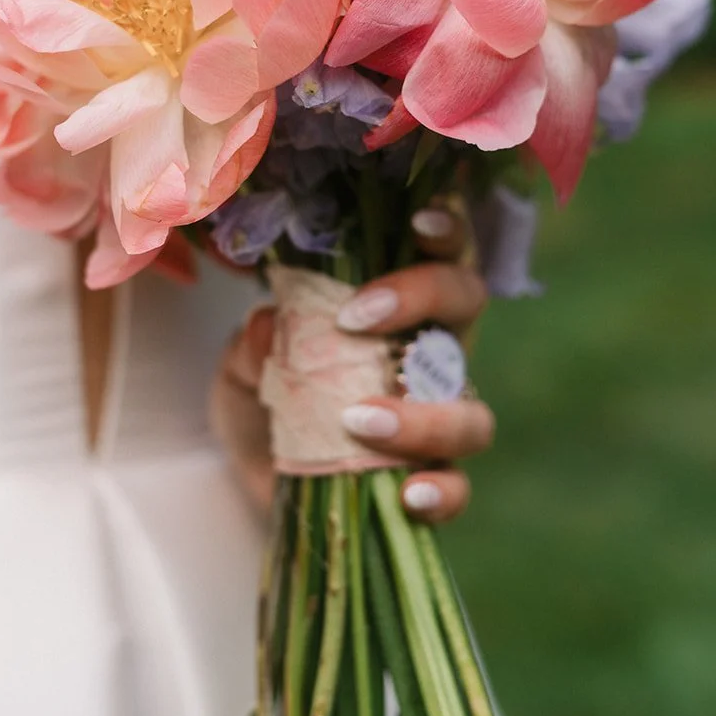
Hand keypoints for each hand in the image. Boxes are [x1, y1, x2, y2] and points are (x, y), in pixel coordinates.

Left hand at [210, 203, 493, 523]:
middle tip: (357, 317)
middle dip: (425, 296)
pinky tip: (408, 493)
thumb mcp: (242, 364)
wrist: (249, 475)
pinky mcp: (426, 482)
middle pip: (467, 305)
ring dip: (426, 416)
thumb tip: (270, 325)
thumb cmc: (264, 396)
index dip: (446, 230)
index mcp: (399, 307)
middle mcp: (431, 355)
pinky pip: (458, 488)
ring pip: (473, 412)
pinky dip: (441, 491)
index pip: (440, 252)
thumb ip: (253, 344)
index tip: (418, 223)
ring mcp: (436, 422)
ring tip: (360, 420)